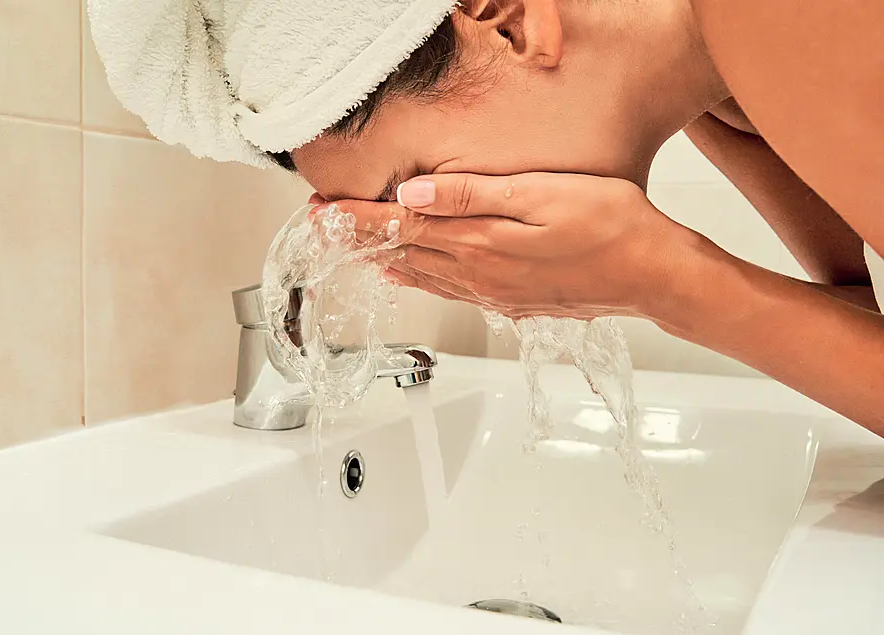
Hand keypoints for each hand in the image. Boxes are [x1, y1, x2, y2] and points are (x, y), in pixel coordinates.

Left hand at [327, 172, 708, 321]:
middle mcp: (478, 275)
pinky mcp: (512, 302)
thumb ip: (471, 197)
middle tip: (322, 228)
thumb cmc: (607, 225)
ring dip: (384, 261)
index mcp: (478, 244)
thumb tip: (410, 197)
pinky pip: (450, 291)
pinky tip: (412, 277)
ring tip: (355, 250)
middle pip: (401, 256)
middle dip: (358, 241)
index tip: (320, 214)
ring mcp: (494, 293)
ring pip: (422, 277)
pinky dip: (420, 281)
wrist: (652, 273)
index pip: (397, 230)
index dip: (354, 221)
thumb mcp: (539, 195)